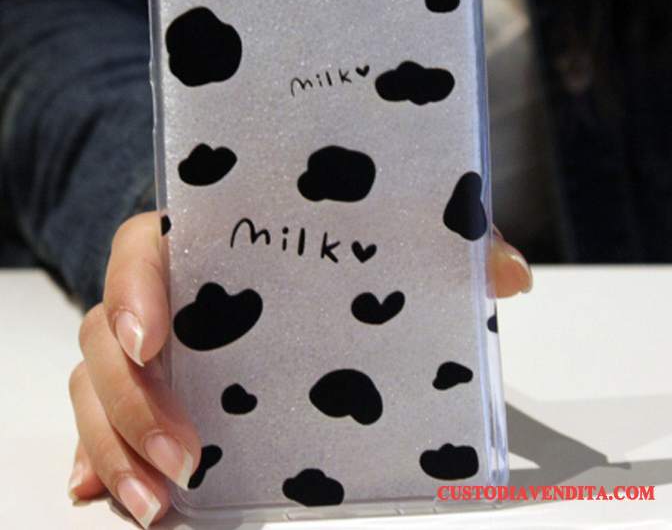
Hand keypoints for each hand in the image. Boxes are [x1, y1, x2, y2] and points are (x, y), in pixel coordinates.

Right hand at [67, 212, 530, 526]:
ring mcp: (149, 344)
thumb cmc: (338, 243)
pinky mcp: (148, 389)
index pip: (142, 247)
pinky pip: (99, 421)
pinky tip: (109, 498)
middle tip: (186, 457)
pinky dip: (101, 460)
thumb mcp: (392, 236)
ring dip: (116, 448)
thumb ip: (444, 243)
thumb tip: (507, 272)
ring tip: (159, 505)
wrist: (306, 263)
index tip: (159, 339)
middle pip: (108, 333)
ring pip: (95, 387)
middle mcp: (167, 292)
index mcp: (208, 243)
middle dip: (130, 401)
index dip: (136, 286)